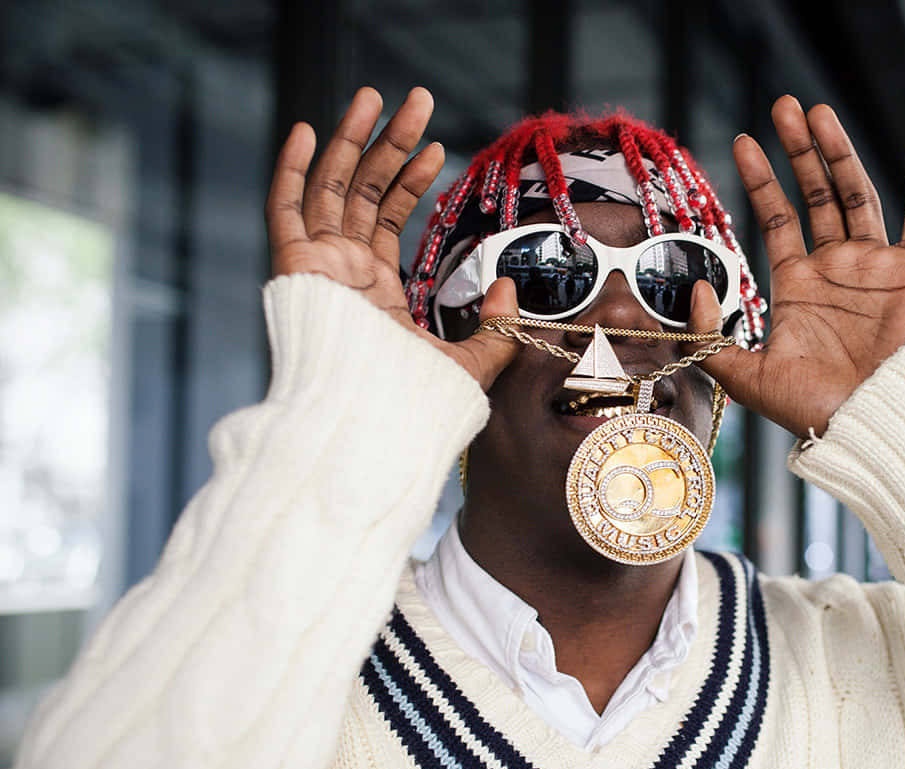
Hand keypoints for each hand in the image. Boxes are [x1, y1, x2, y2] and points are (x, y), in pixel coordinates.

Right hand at [266, 86, 518, 389]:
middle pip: (363, 189)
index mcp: (376, 289)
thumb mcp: (473, 364)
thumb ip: (496, 328)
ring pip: (331, 187)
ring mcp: (317, 267)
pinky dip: (292, 169)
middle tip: (415, 98)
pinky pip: (286, 210)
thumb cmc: (418, 406)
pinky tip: (311, 130)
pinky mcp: (295, 269)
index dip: (410, 179)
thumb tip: (509, 287)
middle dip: (388, 141)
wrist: (377, 427)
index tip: (438, 148)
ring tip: (376, 96)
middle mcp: (343, 271)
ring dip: (352, 139)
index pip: (388, 217)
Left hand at [692, 95, 904, 437]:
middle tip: (782, 106)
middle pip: (816, 194)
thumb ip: (711, 337)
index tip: (741, 143)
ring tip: (818, 112)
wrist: (877, 425)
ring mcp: (876, 265)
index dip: (760, 181)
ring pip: (858, 194)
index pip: (777, 219)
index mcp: (799, 286)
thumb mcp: (745, 377)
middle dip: (798, 152)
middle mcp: (836, 268)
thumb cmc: (815, 410)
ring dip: (839, 152)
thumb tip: (701, 286)